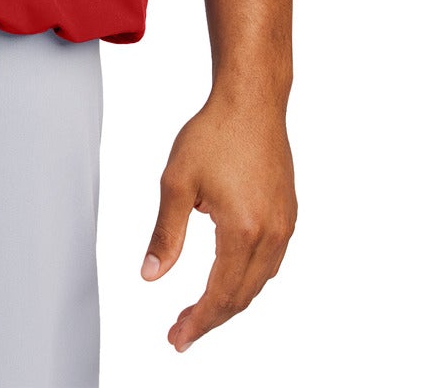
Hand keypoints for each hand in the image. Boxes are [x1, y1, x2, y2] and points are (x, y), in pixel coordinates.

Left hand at [140, 92, 296, 352]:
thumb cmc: (214, 133)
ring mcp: (284, 224)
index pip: (220, 294)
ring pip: (259, 281)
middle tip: (181, 332)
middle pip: (242, 295)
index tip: (176, 338)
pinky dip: (249, 278)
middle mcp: (270, 233)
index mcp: (242, 230)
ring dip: (231, 300)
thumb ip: (166, 234)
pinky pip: (270, 261)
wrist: (252, 100)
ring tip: (202, 310)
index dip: (198, 321)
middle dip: (211, 318)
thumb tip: (151, 276)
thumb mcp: (176, 182)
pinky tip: (230, 276)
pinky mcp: (287, 212)